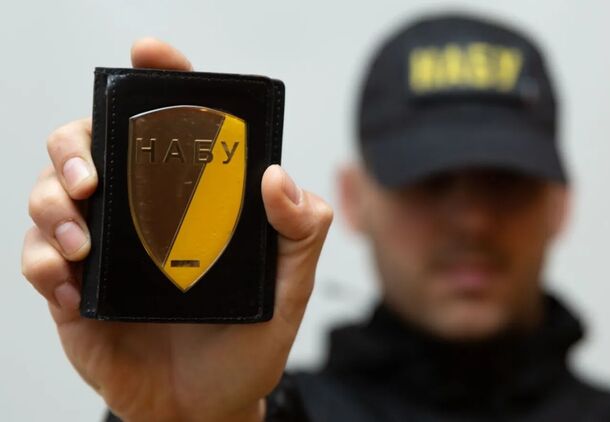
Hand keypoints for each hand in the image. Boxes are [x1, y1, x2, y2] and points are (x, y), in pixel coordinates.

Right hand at [21, 38, 332, 421]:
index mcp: (191, 199)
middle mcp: (141, 213)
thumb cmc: (249, 340)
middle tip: (93, 174)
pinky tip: (70, 279)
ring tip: (82, 240)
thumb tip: (276, 177)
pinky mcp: (72, 292)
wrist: (208, 406)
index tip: (150, 55)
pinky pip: (36, 259)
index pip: (170, 125)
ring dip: (52, 203)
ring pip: (48, 193)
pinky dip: (42, 261)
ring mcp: (103, 249)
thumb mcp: (289, 284)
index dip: (157, 81)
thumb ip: (299, 231)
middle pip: (87, 145)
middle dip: (76, 143)